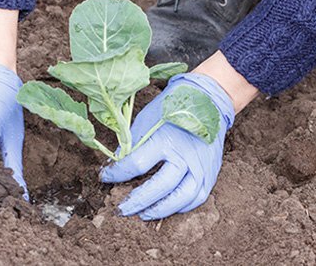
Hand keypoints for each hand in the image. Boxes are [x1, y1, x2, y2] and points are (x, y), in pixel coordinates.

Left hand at [100, 73, 234, 219]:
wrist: (207, 101)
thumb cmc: (171, 109)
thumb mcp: (145, 120)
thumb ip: (131, 144)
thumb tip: (114, 165)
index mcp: (165, 140)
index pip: (136, 165)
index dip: (117, 174)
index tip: (104, 177)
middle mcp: (185, 156)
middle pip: (159, 187)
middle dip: (137, 201)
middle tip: (121, 209)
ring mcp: (201, 167)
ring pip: (181, 198)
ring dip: (160, 210)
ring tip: (143, 215)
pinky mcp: (212, 173)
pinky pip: (198, 197)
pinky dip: (181, 207)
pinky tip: (166, 208)